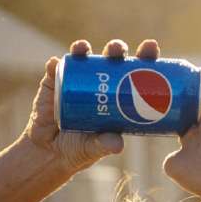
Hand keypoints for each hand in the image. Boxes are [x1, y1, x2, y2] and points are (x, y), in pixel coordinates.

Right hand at [20, 38, 161, 173]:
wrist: (49, 153)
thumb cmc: (80, 149)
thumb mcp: (94, 148)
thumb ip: (104, 145)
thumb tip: (117, 144)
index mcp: (117, 95)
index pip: (135, 72)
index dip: (144, 58)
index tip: (150, 48)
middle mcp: (98, 82)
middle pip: (110, 59)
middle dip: (116, 49)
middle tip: (118, 50)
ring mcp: (75, 80)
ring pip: (82, 58)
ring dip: (83, 49)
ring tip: (83, 49)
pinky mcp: (53, 83)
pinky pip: (54, 70)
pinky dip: (54, 65)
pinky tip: (55, 63)